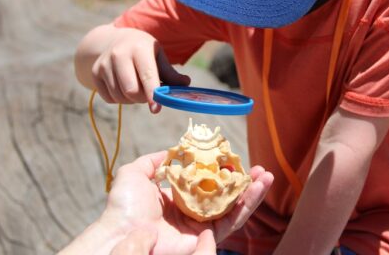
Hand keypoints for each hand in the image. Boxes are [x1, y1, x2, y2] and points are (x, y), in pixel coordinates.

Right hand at [90, 26, 189, 108]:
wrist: (112, 40)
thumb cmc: (142, 50)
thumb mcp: (157, 55)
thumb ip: (170, 73)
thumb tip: (185, 85)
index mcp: (139, 49)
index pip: (147, 75)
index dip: (152, 94)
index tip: (156, 109)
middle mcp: (119, 55)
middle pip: (131, 91)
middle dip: (142, 98)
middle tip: (147, 94)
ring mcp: (104, 64)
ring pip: (120, 97)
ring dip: (131, 100)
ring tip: (136, 87)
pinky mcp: (95, 73)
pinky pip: (109, 98)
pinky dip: (119, 99)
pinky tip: (123, 87)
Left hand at [101, 151, 273, 254]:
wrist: (122, 234)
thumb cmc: (124, 205)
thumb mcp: (135, 173)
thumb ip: (154, 161)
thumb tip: (172, 150)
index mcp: (178, 198)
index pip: (208, 183)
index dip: (223, 171)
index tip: (235, 157)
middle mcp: (193, 212)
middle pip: (227, 195)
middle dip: (245, 182)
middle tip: (260, 168)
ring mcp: (202, 226)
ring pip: (235, 208)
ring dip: (253, 193)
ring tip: (266, 177)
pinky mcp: (207, 238)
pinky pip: (232, 221)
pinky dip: (247, 206)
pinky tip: (256, 189)